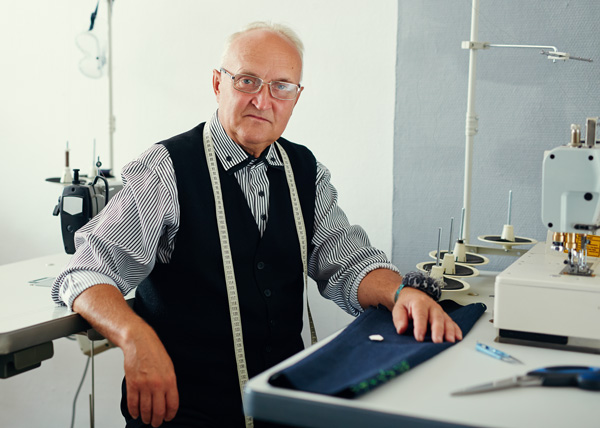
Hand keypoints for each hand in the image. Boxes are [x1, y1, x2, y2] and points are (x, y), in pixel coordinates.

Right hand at [71, 284, 179, 425]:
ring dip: (146, 418)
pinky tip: (136, 414)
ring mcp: (144, 385)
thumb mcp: (169, 366)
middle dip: (157, 420)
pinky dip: (134, 411)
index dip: (170, 414)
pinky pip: (132, 403)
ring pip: (145, 409)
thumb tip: (169, 398)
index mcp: (169, 380)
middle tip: (156, 423)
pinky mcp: (132, 384)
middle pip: (158, 410)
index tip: (168, 417)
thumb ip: (169, 383)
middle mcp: (157, 384)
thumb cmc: (154, 351)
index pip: (172, 404)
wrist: (139, 341)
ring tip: (146, 420)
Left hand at [392, 287, 461, 342]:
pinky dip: (456, 330)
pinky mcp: (444, 316)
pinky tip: (458, 337)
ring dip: (449, 331)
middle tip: (437, 341)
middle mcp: (431, 306)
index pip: (420, 315)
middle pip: (436, 318)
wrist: (413, 295)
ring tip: (450, 341)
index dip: (420, 327)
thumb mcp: (398, 308)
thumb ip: (399, 318)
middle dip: (438, 330)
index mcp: (419, 303)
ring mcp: (439, 311)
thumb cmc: (406, 303)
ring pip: (446, 320)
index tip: (419, 337)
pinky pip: (451, 322)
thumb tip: (401, 329)